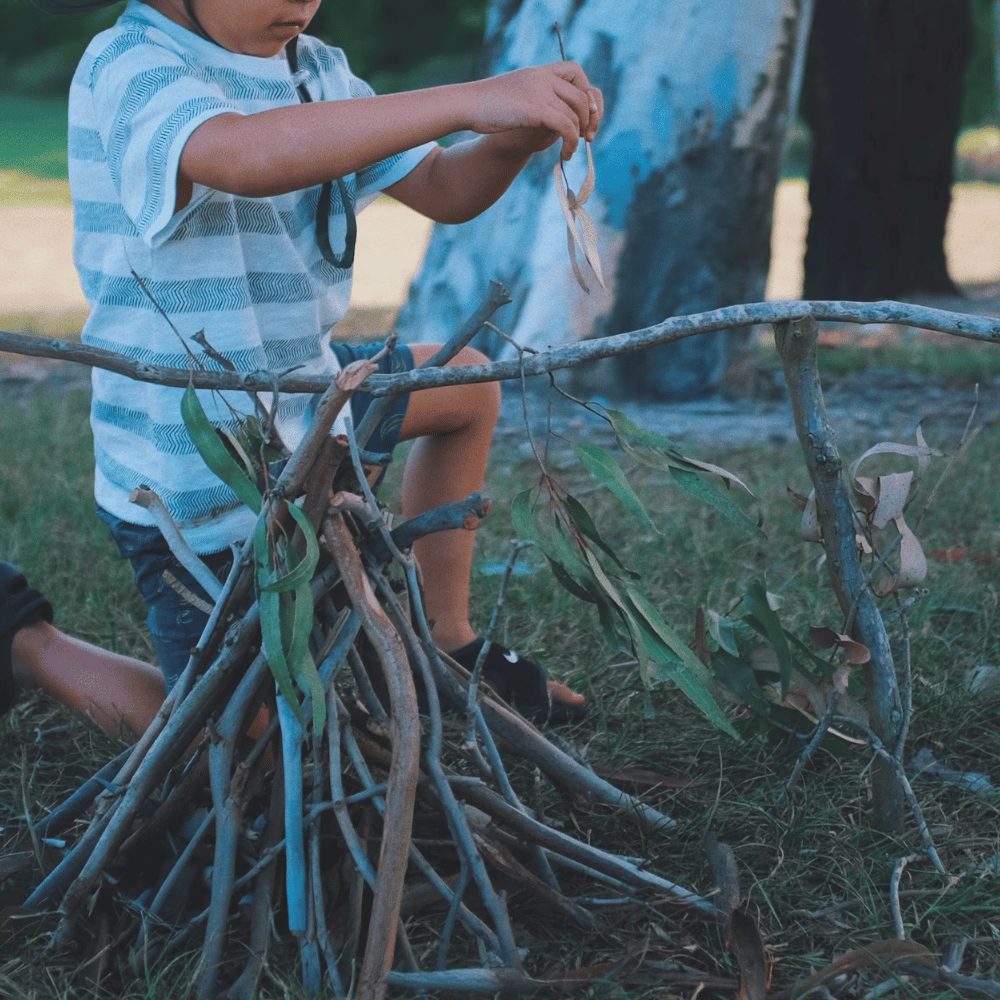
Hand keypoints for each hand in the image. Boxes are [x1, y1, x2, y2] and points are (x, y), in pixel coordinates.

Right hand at [467, 61, 603, 159]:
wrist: (467, 106)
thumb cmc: (487, 108)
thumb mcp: (517, 99)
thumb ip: (538, 103)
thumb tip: (557, 122)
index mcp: (539, 72)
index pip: (576, 73)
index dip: (587, 94)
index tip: (585, 116)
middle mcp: (543, 77)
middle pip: (583, 93)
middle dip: (590, 118)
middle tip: (587, 137)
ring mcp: (540, 91)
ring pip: (576, 112)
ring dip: (579, 135)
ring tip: (571, 151)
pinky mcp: (536, 108)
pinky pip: (566, 125)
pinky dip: (571, 142)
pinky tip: (566, 155)